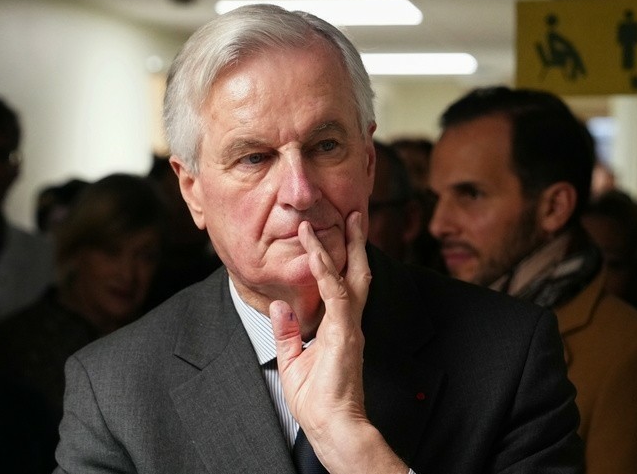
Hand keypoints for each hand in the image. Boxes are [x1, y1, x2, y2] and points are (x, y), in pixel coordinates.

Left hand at [270, 211, 409, 472]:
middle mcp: (349, 322)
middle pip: (357, 272)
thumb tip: (279, 306)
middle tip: (354, 212)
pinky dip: (326, 273)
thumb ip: (288, 331)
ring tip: (337, 220)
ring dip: (342, 247)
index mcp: (340, 327)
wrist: (330, 424)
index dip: (340, 257)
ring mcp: (350, 326)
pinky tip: (316, 255)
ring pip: (350, 276)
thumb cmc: (316, 399)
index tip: (335, 232)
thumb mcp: (293, 359)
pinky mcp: (345, 334)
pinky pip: (337, 295)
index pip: (344, 284)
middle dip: (356, 242)